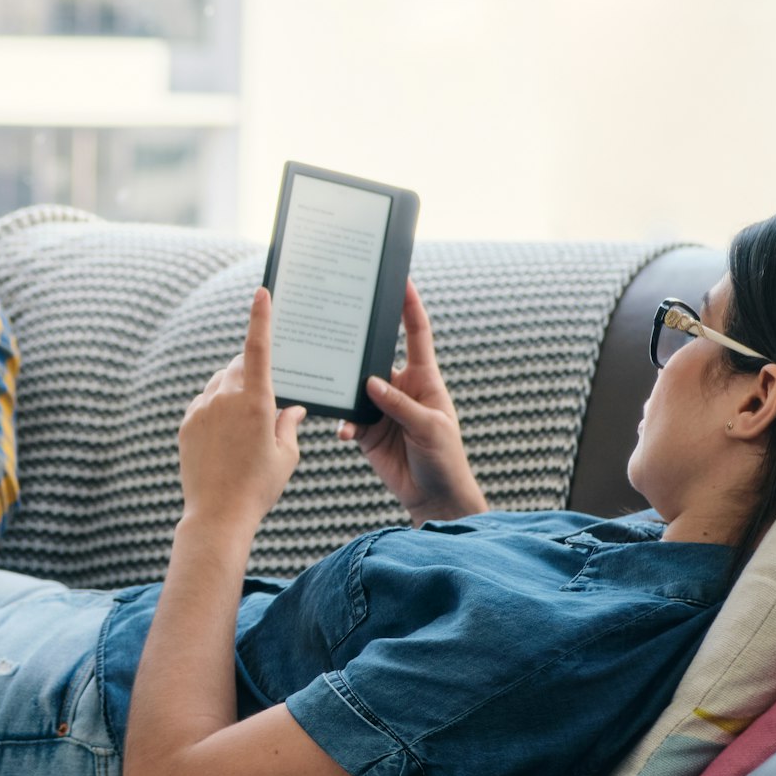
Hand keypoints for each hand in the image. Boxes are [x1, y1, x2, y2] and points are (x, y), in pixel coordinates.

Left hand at [177, 288, 307, 536]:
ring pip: (219, 383)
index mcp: (255, 400)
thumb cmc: (258, 486)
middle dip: (252, 371)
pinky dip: (216, 408)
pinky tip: (225, 438)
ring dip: (233, 391)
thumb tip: (292, 408)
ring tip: (245, 428)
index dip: (260, 318)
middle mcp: (225, 397)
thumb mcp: (286, 456)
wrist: (217, 514)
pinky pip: (204, 402)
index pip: (257, 348)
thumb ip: (289, 424)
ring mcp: (202, 409)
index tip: (261, 293)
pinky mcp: (187, 422)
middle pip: (238, 365)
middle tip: (265, 399)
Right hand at [336, 279, 486, 522]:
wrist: (434, 496)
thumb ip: (400, 405)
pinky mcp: (367, 431)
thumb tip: (371, 383)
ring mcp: (381, 408)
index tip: (401, 280)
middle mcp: (400, 388)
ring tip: (331, 384)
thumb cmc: (445, 457)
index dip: (411, 306)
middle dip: (359, 344)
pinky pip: (349, 419)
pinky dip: (344, 424)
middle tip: (339, 326)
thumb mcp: (430, 427)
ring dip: (344, 388)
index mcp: (424, 378)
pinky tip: (343, 432)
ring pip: (356, 387)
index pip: (417, 334)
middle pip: (376, 356)